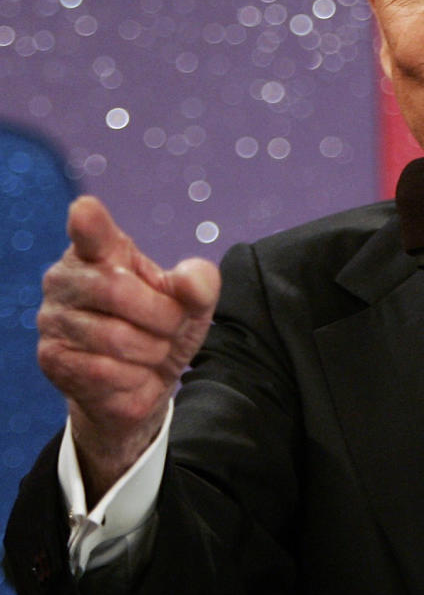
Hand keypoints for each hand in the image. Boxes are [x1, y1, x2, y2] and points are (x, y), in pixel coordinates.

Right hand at [37, 196, 220, 498]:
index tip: (86, 210)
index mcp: (101, 251)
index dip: (88, 222)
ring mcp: (53, 318)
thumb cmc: (161, 328)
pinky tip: (131, 373)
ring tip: (150, 351)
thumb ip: (199, 284)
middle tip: (172, 328)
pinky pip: (105, 372)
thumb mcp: (193, 303)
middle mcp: (66, 278)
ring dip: (151, 351)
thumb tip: (189, 281)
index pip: (91, 231)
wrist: (141, 383)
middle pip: (117, 290)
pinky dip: (133, 377)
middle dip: (162, 316)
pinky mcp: (52, 358)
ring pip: (116, 338)